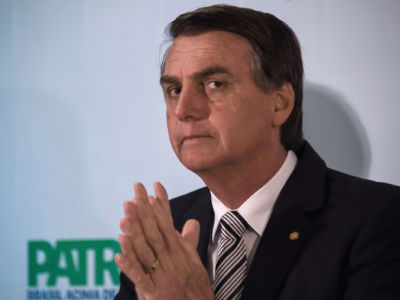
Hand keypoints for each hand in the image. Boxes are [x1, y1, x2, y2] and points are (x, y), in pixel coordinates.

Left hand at [115, 182, 213, 299]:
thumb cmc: (195, 289)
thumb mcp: (195, 262)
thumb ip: (189, 241)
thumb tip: (191, 222)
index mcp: (180, 252)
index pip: (169, 223)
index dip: (161, 205)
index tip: (154, 186)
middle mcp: (172, 260)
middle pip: (156, 232)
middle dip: (145, 211)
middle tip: (136, 192)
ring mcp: (163, 276)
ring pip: (146, 251)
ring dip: (135, 233)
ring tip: (125, 216)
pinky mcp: (155, 294)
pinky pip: (140, 278)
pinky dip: (129, 266)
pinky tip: (118, 253)